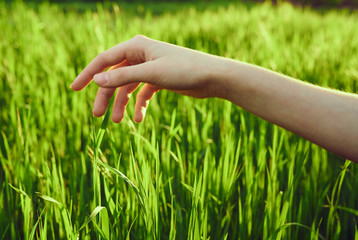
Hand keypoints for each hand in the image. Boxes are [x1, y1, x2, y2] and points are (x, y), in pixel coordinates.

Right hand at [70, 35, 223, 122]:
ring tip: (118, 122)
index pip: (104, 60)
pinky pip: (142, 93)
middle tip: (97, 116)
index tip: (73, 89)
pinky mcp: (159, 80)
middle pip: (115, 77)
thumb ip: (123, 77)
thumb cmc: (184, 70)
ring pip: (128, 87)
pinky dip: (139, 105)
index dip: (88, 74)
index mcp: (136, 47)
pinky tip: (140, 119)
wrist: (212, 77)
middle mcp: (141, 55)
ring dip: (122, 104)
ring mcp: (149, 68)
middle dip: (106, 96)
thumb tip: (97, 79)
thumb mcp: (151, 73)